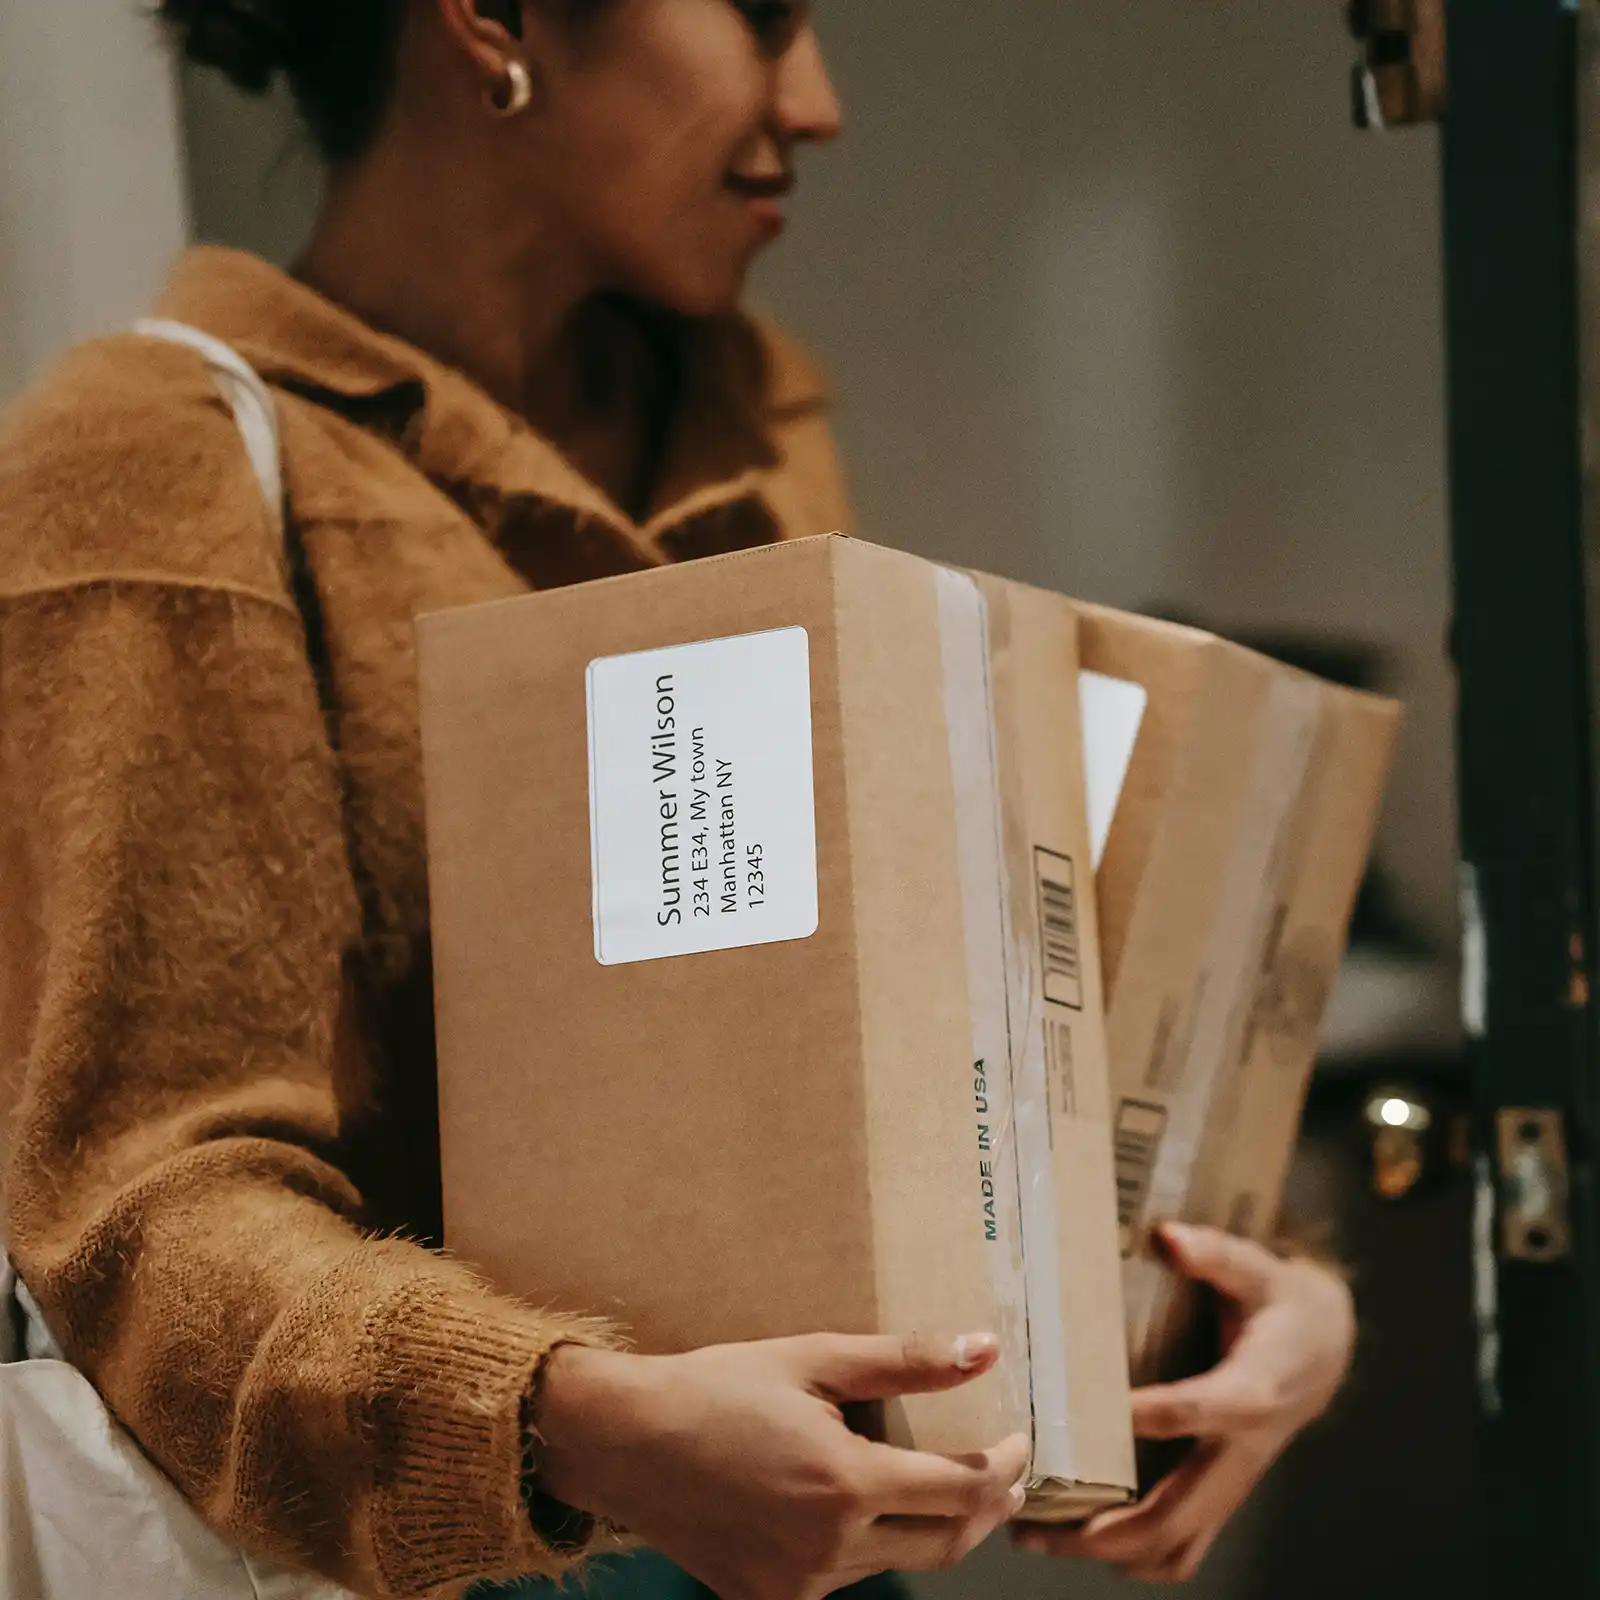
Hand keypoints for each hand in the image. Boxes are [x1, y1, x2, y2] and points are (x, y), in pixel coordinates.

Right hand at [537, 1331, 1030, 1599]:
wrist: (625, 1442)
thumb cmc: (718, 1386)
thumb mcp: (813, 1358)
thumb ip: (905, 1360)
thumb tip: (985, 1348)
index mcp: (845, 1485)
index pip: (962, 1491)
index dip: (1004, 1468)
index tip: (1020, 1442)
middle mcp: (828, 1549)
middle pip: (945, 1544)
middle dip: (987, 1508)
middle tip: (1005, 1474)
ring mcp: (797, 1586)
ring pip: (895, 1563)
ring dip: (928, 1526)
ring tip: (936, 1480)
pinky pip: (844, 1579)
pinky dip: (871, 1546)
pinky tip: (863, 1507)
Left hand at [1015, 1222, 1353, 1582]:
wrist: (1325, 1348)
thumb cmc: (1283, 1304)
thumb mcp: (1258, 1269)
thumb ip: (1215, 1254)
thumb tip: (1167, 1236)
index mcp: (1251, 1391)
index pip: (1196, 1411)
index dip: (1149, 1417)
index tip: (1086, 1420)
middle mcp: (1240, 1449)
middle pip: (1177, 1511)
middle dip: (1106, 1528)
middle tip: (1035, 1521)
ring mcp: (1231, 1480)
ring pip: (1175, 1543)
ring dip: (1108, 1551)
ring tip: (1040, 1536)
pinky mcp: (1222, 1491)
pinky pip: (1183, 1544)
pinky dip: (1135, 1554)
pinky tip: (1084, 1539)